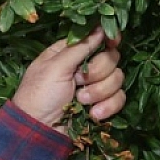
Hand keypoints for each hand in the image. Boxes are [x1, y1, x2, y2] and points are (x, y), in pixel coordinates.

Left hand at [12, 28, 126, 132]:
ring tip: (81, 101)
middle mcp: (84, 66)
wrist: (40, 132)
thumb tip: (101, 27)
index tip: (113, 42)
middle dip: (98, 72)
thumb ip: (80, 47)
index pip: (96, 38)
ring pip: (117, 78)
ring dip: (99, 92)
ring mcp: (95, 86)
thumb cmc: (40, 95)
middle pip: (111, 58)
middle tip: (79, 81)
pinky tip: (93, 114)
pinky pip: (119, 98)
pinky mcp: (103, 104)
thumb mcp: (55, 66)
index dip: (107, 38)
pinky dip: (107, 107)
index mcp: (70, 53)